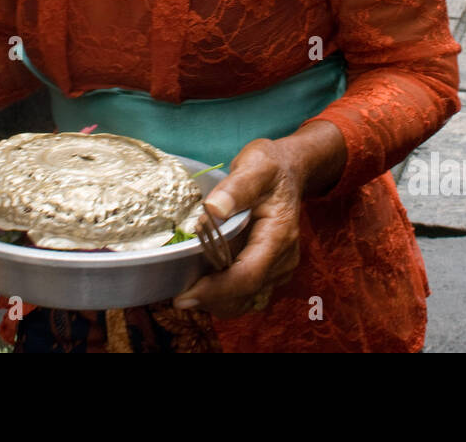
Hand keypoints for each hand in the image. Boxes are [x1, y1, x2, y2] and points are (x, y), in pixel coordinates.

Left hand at [171, 138, 305, 318]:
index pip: (248, 276)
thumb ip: (236, 187)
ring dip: (215, 300)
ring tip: (186, 286)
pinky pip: (246, 293)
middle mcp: (282, 259)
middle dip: (211, 300)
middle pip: (245, 295)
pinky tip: (202, 280)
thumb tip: (213, 209)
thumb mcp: (255, 165)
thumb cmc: (270, 166)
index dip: (216, 291)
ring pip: (245, 301)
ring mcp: (278, 268)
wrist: (288, 170)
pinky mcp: (269, 270)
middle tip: (177, 292)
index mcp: (278, 236)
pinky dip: (223, 294)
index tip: (184, 296)